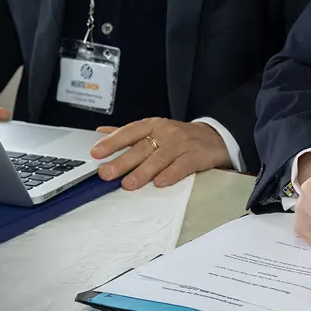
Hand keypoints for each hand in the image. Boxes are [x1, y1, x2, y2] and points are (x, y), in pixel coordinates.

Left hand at [90, 117, 229, 189]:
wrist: (214, 137)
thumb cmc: (178, 137)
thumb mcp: (154, 130)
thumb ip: (128, 133)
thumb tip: (100, 132)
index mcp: (153, 125)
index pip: (129, 131)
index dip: (112, 142)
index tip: (96, 152)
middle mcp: (166, 132)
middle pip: (142, 148)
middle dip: (122, 161)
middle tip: (106, 174)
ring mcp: (182, 144)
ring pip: (160, 158)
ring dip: (143, 172)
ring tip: (129, 184)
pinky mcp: (196, 156)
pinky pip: (182, 165)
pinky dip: (171, 174)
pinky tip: (160, 183)